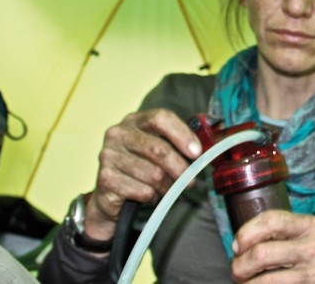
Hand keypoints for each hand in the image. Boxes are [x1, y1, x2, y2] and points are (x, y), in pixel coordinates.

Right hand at [83, 109, 201, 239]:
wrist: (110, 195)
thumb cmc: (141, 168)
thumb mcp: (158, 149)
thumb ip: (178, 144)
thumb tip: (208, 148)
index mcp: (134, 120)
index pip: (161, 118)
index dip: (182, 134)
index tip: (197, 153)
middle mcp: (118, 134)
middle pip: (159, 149)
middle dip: (180, 168)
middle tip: (191, 182)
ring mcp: (109, 155)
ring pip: (154, 174)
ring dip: (166, 187)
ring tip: (165, 189)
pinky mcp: (106, 179)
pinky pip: (143, 191)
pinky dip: (152, 197)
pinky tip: (148, 195)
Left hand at [231, 210, 314, 283]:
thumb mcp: (312, 233)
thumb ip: (284, 232)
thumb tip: (241, 242)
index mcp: (311, 225)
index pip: (270, 220)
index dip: (245, 233)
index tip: (237, 246)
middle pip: (261, 253)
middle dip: (240, 265)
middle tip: (238, 271)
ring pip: (265, 281)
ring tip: (247, 283)